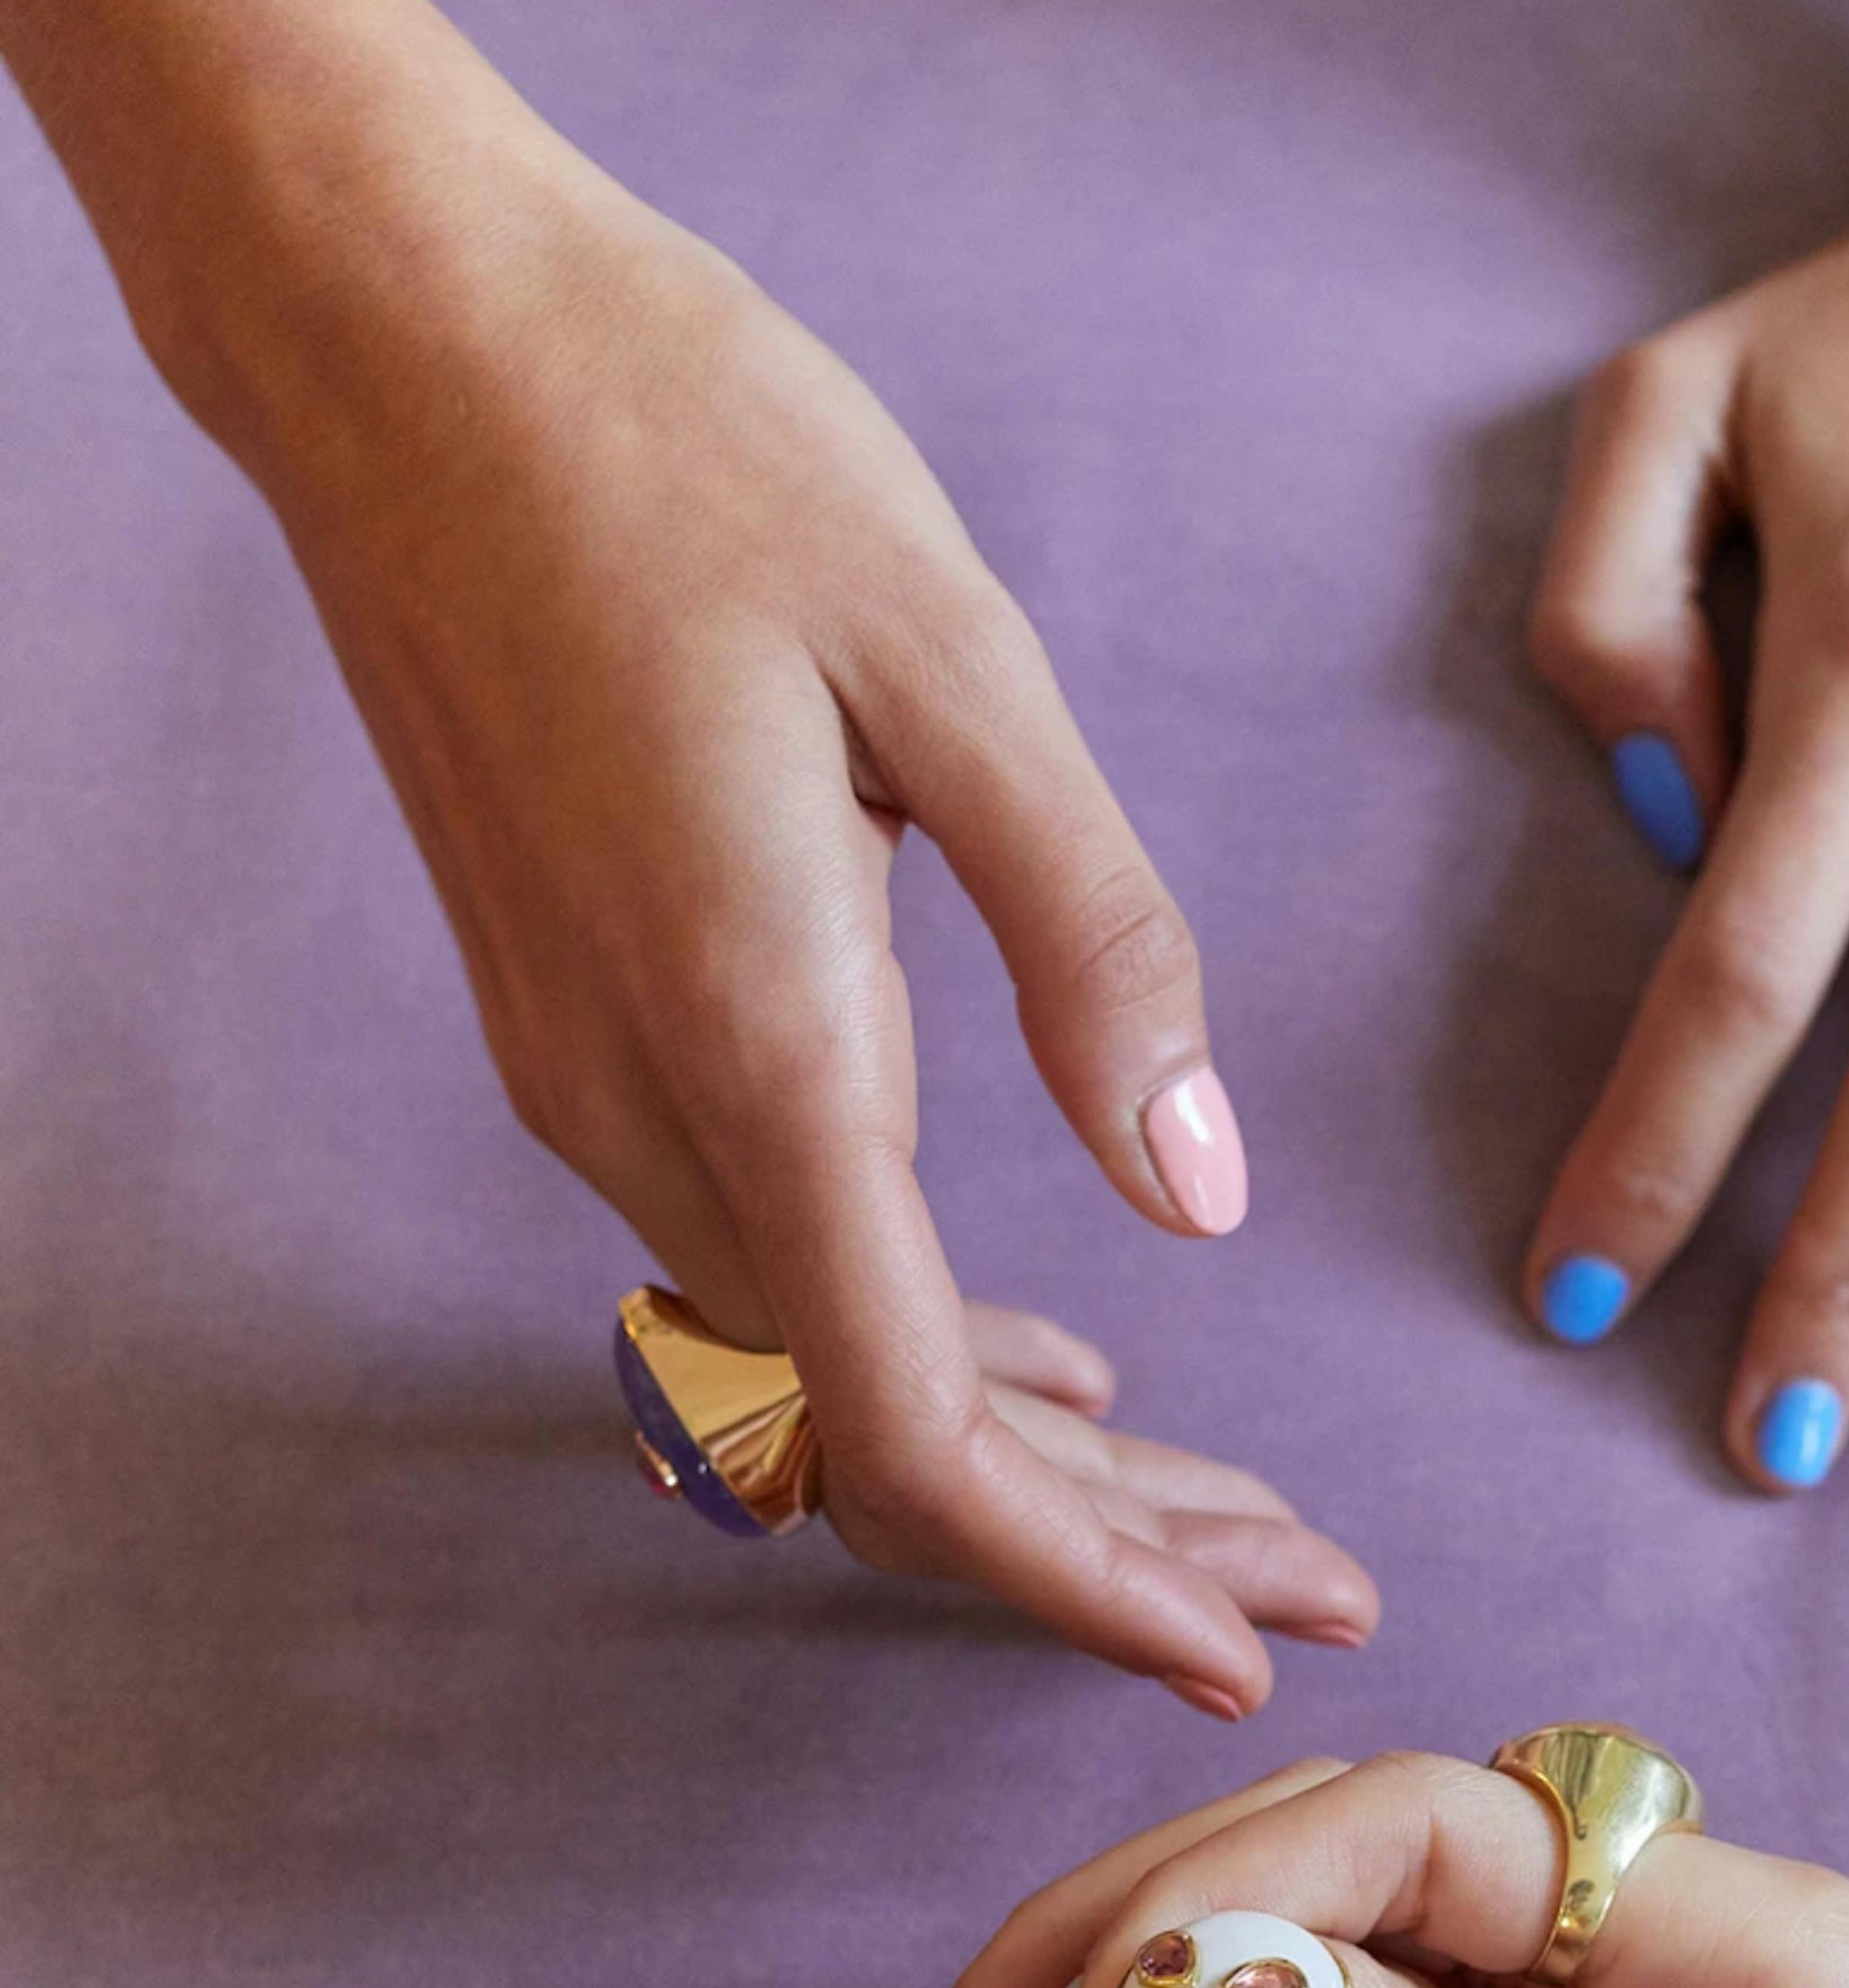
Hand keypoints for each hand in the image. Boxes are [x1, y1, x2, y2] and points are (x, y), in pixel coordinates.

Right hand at [186, 76, 1374, 1709]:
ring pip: (836, 1380)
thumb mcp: (955, 662)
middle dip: (1107, 1550)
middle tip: (1312, 1590)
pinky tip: (1058, 1353)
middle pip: (888, 1453)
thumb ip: (1093, 944)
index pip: (920, 1439)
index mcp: (757, 1042)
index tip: (1246, 1653)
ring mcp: (593, 1087)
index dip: (1086, 1578)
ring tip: (1229, 1504)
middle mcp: (647, 1113)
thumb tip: (1195, 1195)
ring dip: (1037, 1464)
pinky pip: (775, 1279)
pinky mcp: (584, 1034)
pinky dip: (931, 1351)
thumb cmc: (685, 446)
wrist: (396, 334)